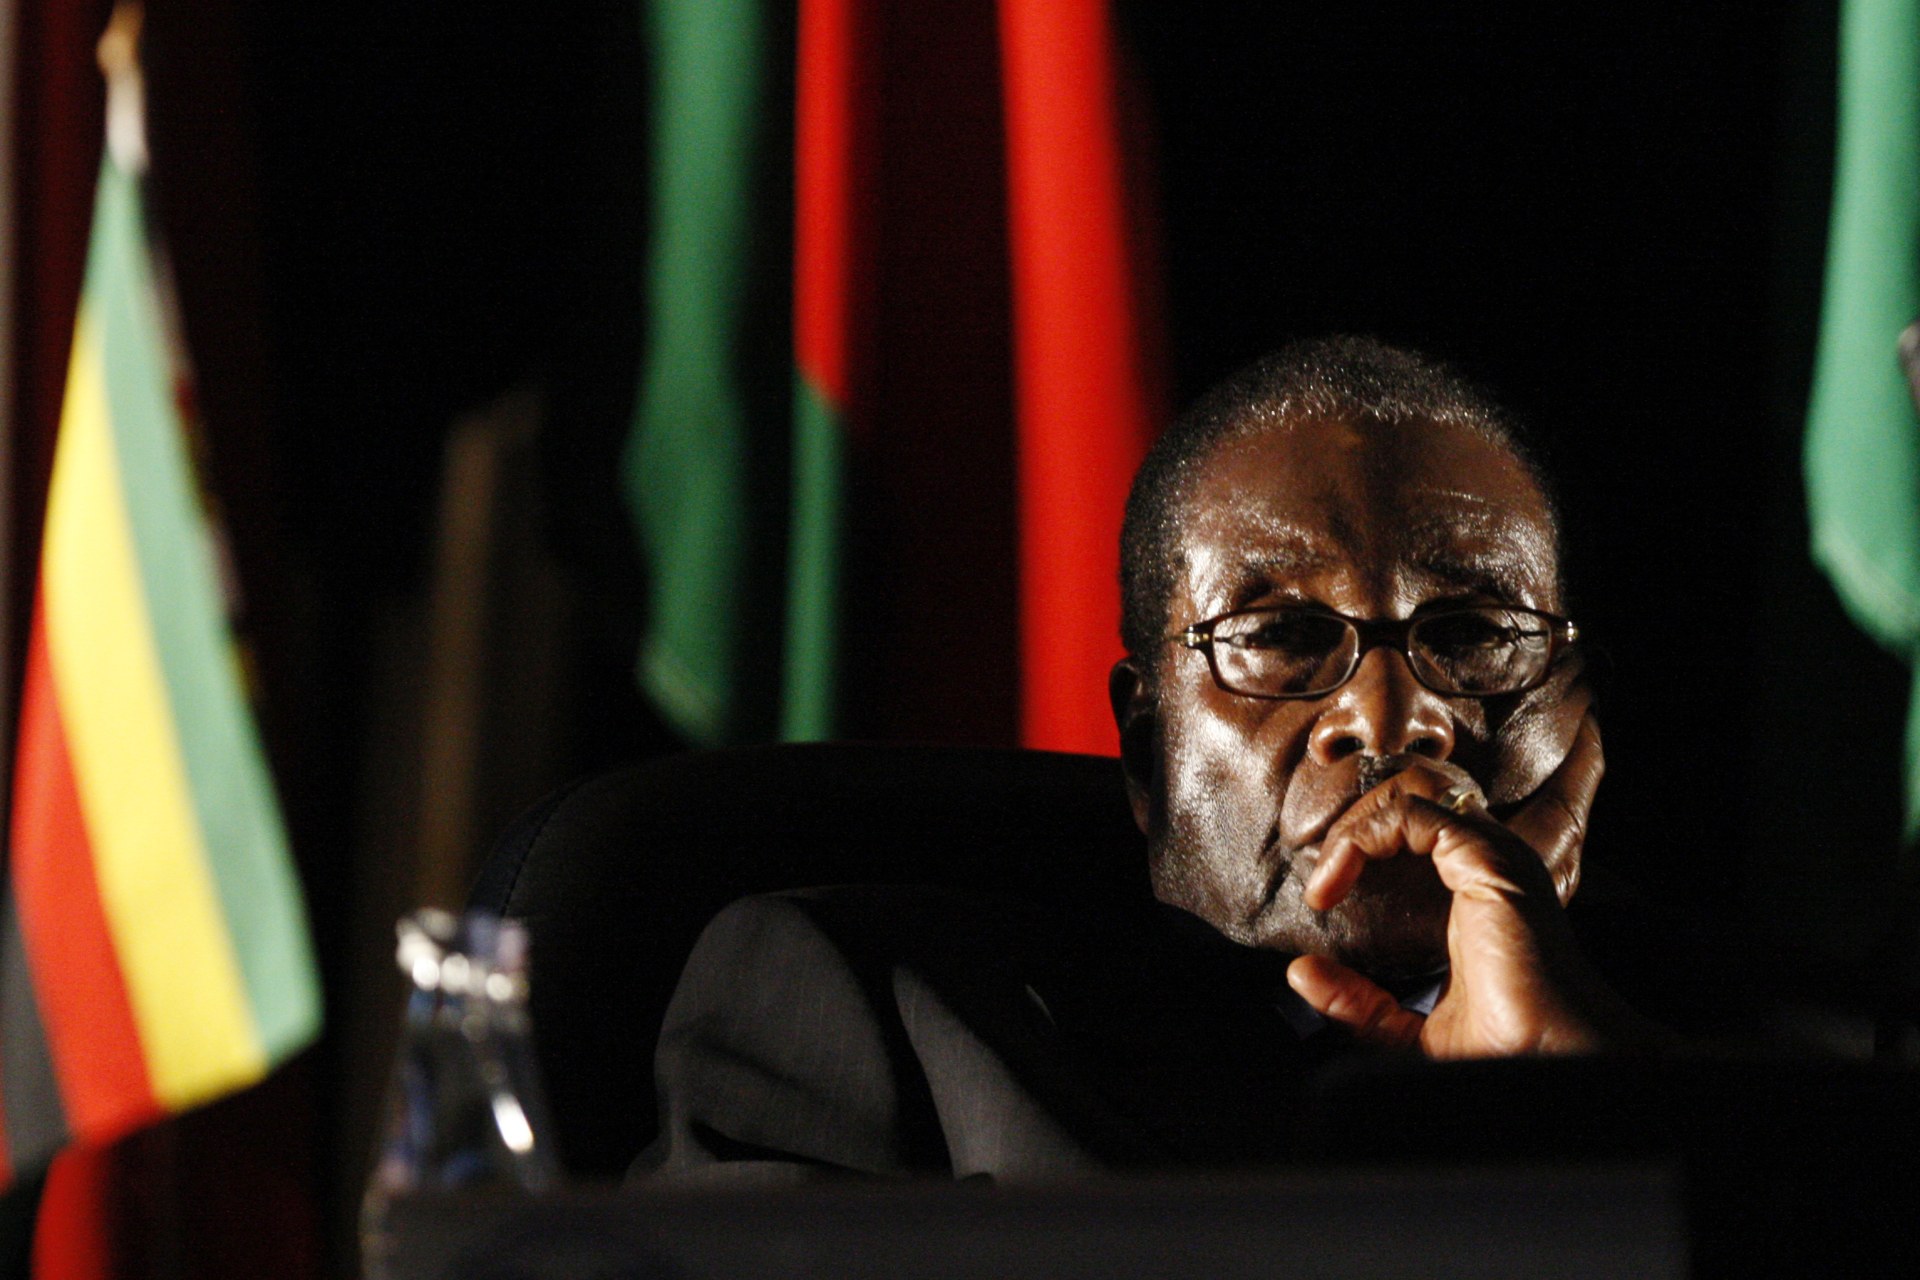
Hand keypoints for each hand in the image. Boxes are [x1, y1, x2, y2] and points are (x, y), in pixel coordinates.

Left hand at [1286, 712, 1653, 1056]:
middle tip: (1319, 883)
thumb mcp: (1406, 1031)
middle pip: (1408, 808)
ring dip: (1352, 829)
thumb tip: (1300, 972)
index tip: (1321, 902)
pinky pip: (1411, 813)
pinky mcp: (1486, 858)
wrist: (1546, 1067)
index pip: (1414, 835)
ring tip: (1325, 879)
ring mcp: (1492, 856)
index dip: (1358, 851)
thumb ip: (1357, 1002)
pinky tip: (1337, 879)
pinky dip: (1361, 836)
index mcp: (1477, 894)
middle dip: (1351, 831)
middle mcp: (1488, 865)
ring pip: (1407, 798)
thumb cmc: (1502, 1053)